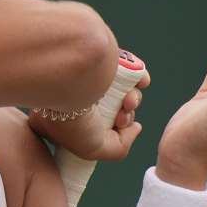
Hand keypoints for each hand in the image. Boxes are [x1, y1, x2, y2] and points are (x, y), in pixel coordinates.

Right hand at [27, 66, 151, 160]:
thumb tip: (136, 127)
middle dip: (124, 114)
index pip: (98, 122)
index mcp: (66, 113)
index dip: (114, 128)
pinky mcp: (103, 57)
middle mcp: (76, 92)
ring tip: (129, 100)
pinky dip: (139, 75)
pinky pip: (128, 66)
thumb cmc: (72, 122)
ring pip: (121, 88)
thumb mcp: (92, 149)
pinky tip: (140, 82)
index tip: (116, 128)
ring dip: (133, 98)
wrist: (68, 84)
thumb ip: (118, 147)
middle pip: (112, 105)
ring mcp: (89, 74)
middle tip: (122, 116)